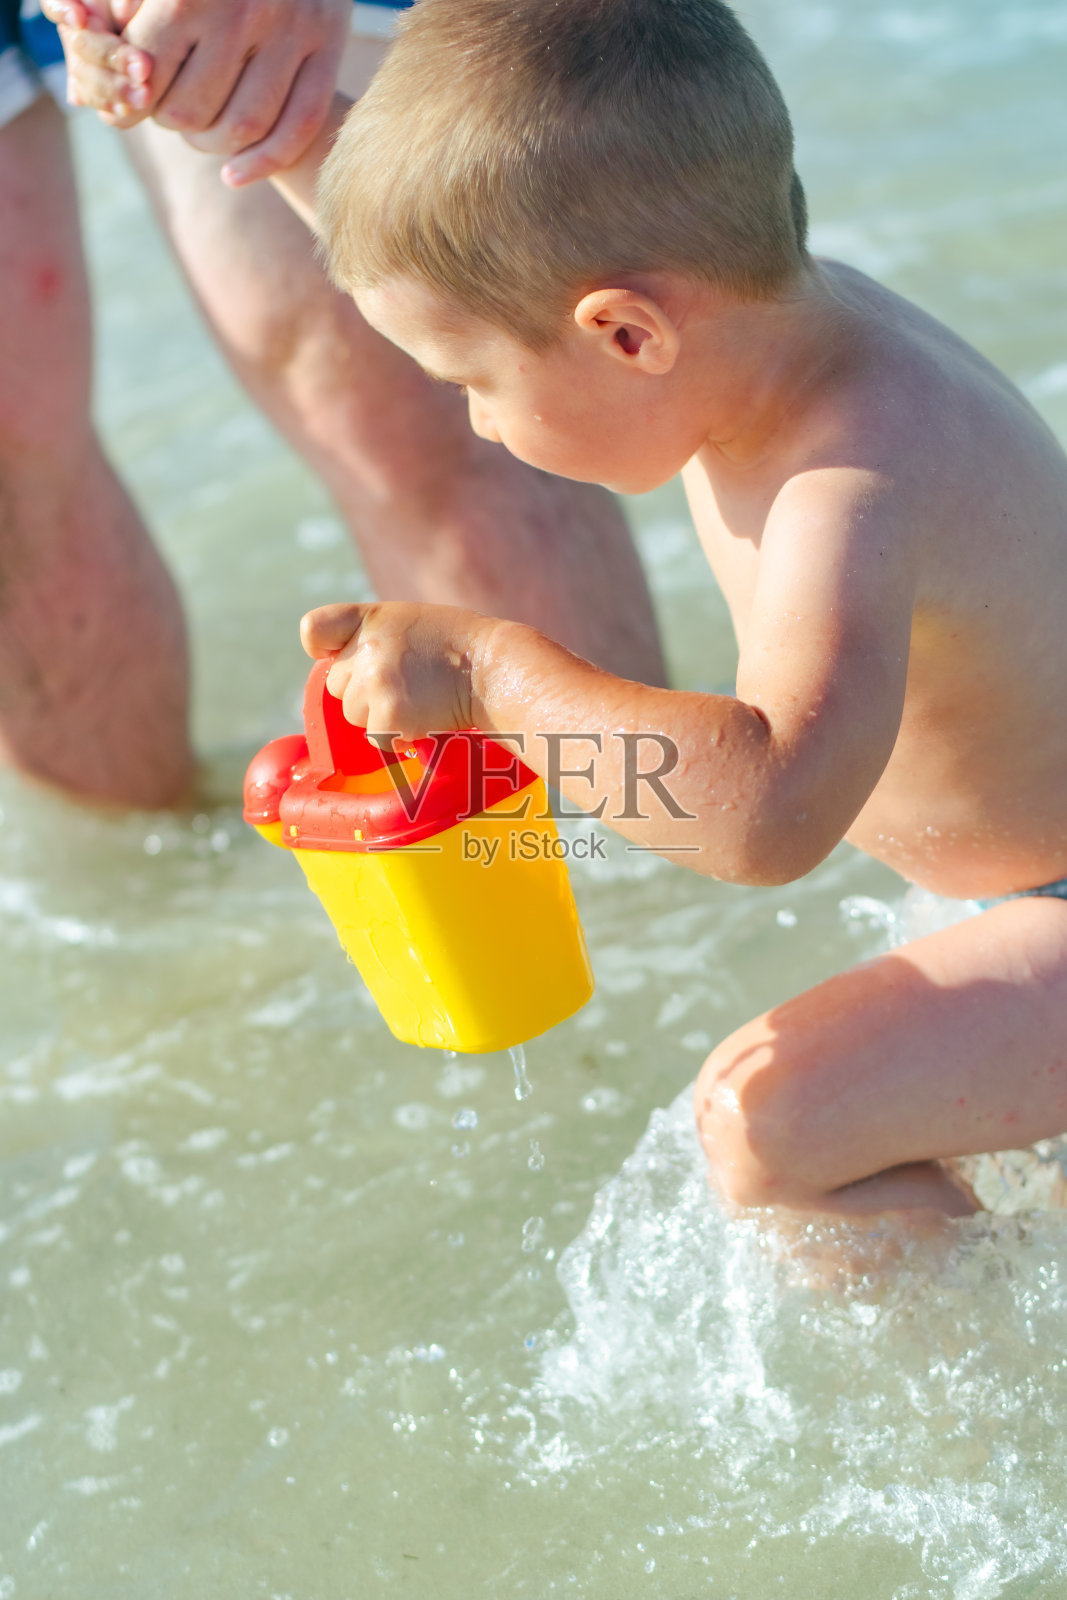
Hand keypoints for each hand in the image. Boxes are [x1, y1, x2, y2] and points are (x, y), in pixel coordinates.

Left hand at [43, 0, 350, 183]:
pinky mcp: (328, 48)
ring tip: (201, 135)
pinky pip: (297, 127)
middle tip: (170, 116)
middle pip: (193, 108)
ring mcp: (292, 31)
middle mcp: (245, 10)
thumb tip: (81, 92)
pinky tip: (234, 176)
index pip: (147, 72)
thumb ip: (126, 21)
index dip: (132, 100)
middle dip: (172, 123)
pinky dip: (263, 163)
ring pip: (242, 125)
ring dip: (212, 146)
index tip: (132, 106)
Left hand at [301, 602, 493, 745]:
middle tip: (408, 684)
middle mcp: (366, 648)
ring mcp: (375, 683)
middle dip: (365, 691)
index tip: (337, 655)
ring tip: (420, 700)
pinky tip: (426, 718)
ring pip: (354, 714)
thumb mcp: (411, 624)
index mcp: (370, 618)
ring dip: (381, 716)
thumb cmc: (460, 649)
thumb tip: (341, 670)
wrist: (495, 671)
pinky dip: (398, 736)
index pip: (314, 629)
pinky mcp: (387, 716)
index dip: (323, 647)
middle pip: (338, 686)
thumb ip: (374, 639)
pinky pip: (377, 737)